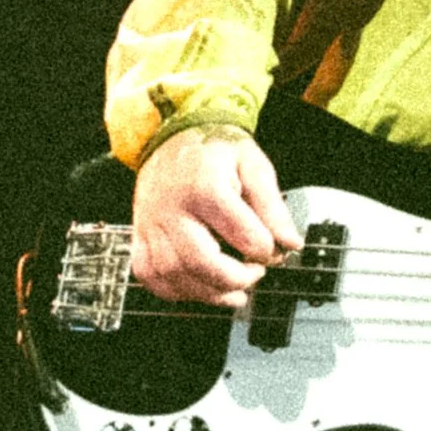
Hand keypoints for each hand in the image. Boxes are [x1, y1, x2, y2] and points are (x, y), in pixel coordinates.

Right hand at [130, 126, 301, 306]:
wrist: (171, 137)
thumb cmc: (213, 151)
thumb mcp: (252, 165)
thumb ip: (273, 206)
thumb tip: (290, 242)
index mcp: (205, 188)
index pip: (245, 236)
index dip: (268, 250)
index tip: (273, 248)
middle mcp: (173, 209)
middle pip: (202, 263)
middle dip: (237, 279)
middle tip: (254, 274)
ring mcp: (152, 225)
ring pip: (175, 275)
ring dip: (210, 293)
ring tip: (234, 290)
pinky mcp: (140, 236)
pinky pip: (150, 276)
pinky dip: (176, 291)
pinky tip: (200, 287)